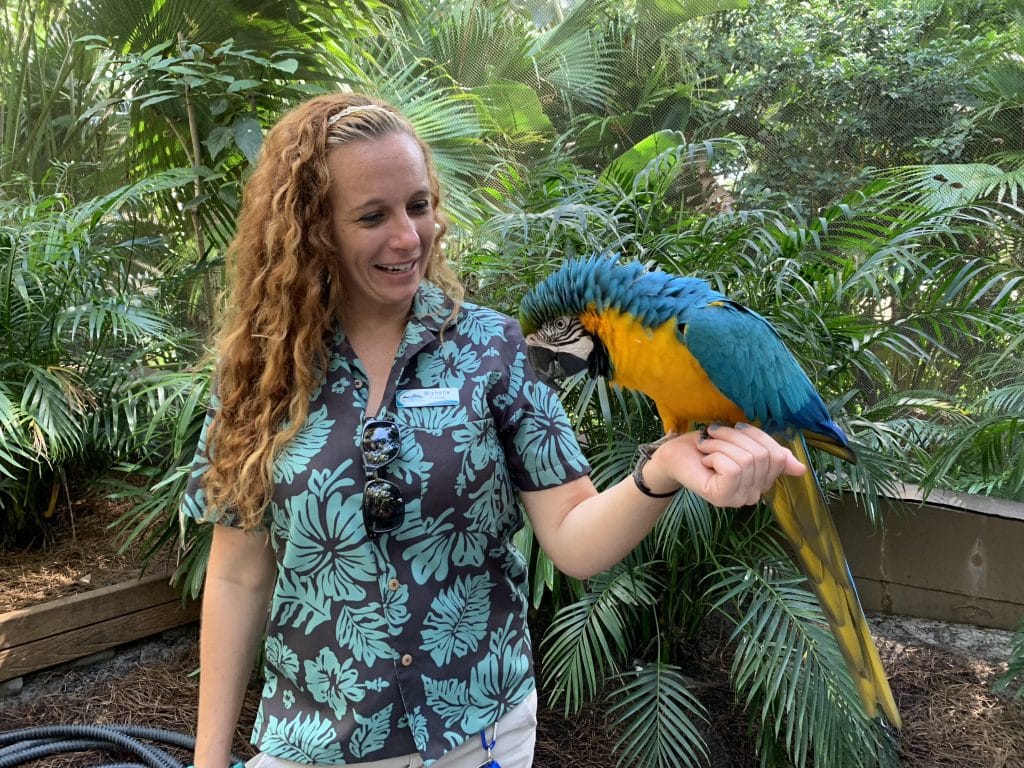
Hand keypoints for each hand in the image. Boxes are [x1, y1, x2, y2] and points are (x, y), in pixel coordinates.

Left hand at [650, 424, 804, 507]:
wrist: (673, 455)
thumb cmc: (707, 446)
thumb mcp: (743, 444)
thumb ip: (772, 454)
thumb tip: (802, 469)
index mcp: (761, 481)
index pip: (778, 455)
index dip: (757, 435)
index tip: (736, 429)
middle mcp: (753, 495)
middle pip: (763, 456)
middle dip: (735, 437)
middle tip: (714, 437)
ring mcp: (738, 498)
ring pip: (747, 460)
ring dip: (722, 444)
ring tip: (707, 448)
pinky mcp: (722, 497)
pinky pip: (733, 468)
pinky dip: (716, 455)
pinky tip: (705, 460)